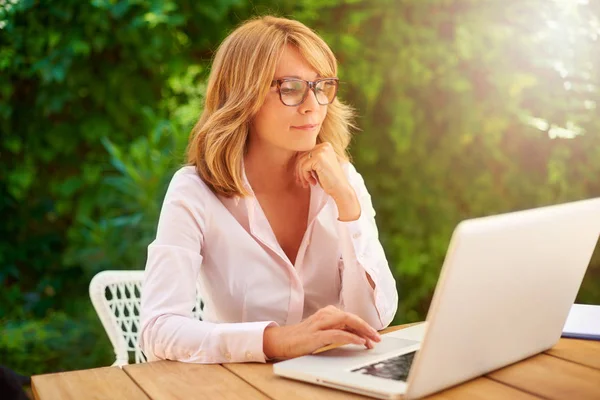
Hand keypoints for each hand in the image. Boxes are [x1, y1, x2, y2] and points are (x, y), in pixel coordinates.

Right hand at [262, 305, 381, 359]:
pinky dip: (350, 337)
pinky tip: (359, 341)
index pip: (351, 317)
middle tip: (378, 338)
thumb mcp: (323, 331)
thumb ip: (337, 330)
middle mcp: (325, 315)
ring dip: (362, 330)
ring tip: (372, 340)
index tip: (374, 336)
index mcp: (328, 313)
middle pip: (351, 317)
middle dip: (367, 327)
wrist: (281, 341)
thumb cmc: (303, 338)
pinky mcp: (316, 334)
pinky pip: (337, 333)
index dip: (364, 326)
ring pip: (347, 321)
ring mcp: (320, 323)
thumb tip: (357, 336)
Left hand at [295, 142, 360, 220]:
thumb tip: (293, 159)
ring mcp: (322, 151)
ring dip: (301, 175)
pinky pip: (304, 167)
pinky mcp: (319, 158)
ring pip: (301, 162)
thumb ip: (310, 160)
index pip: (305, 152)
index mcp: (325, 146)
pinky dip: (305, 176)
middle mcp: (324, 145)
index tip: (301, 177)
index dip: (300, 165)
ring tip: (306, 184)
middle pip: (301, 156)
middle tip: (301, 182)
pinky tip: (313, 182)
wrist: (341, 189)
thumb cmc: (329, 180)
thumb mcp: (318, 167)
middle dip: (298, 170)